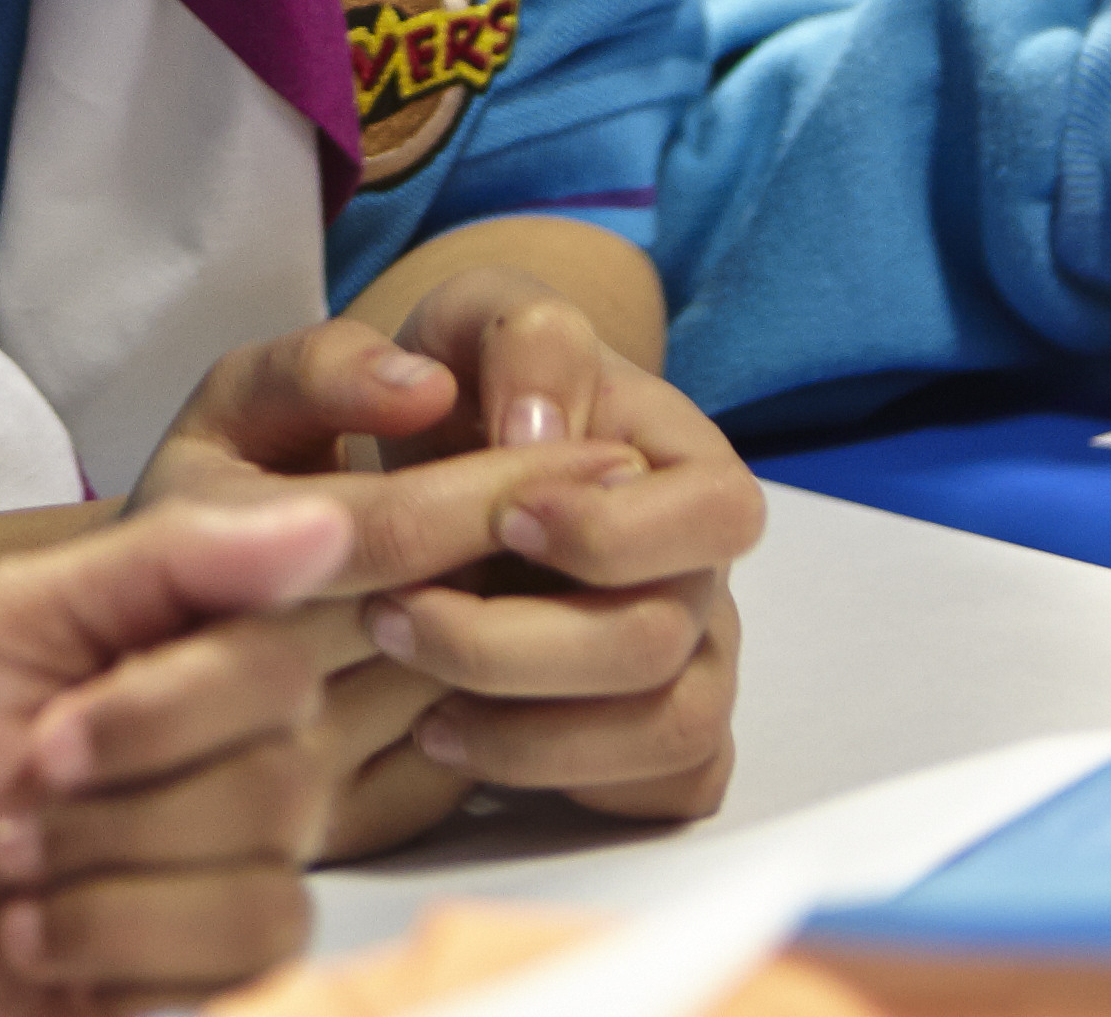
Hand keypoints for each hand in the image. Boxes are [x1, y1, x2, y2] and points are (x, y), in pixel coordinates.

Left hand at [0, 491, 351, 1016]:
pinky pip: (248, 976)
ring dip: (107, 894)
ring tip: (15, 896)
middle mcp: (230, 770)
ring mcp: (227, 885)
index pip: (275, 662)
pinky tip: (47, 958)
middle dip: (116, 810)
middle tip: (7, 824)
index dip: (162, 711)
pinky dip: (120, 962)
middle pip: (285, 779)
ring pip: (271, 888)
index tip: (44, 740)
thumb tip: (324, 521)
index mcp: (184, 665)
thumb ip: (161, 564)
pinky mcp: (218, 990)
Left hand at [130, 306, 755, 857]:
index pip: (717, 513)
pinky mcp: (660, 738)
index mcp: (687, 463)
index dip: (613, 529)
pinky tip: (445, 735)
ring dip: (529, 728)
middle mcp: (704, 570)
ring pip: (666, 732)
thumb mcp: (478, 317)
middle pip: (660, 639)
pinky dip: (558, 777)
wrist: (444, 451)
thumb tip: (536, 435)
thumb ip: (520, 342)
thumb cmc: (469, 377)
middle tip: (393, 614)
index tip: (498, 518)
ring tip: (411, 696)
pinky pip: (657, 792)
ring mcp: (694, 660)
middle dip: (516, 641)